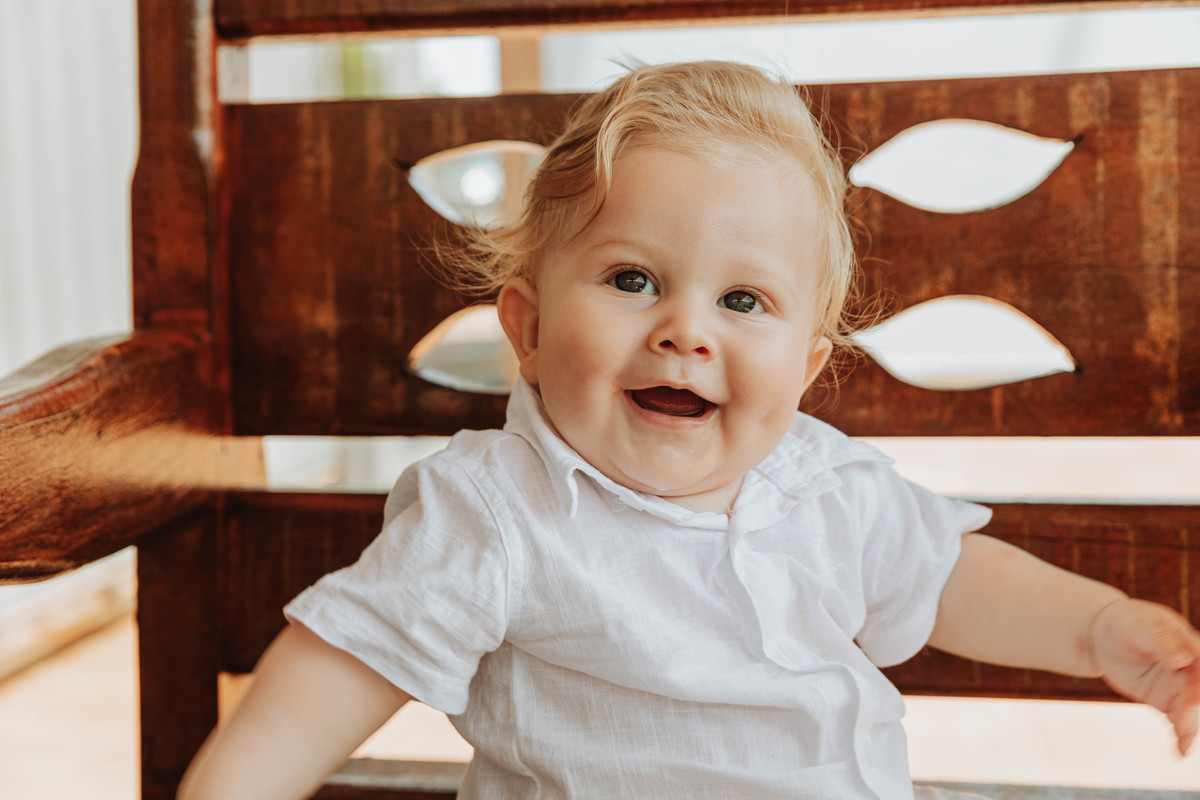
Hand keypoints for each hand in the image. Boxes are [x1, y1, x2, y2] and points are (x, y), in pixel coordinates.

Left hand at [1090, 598, 1199, 755]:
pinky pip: (1178, 721)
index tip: (1196, 694)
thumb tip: (1181, 658)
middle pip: (1199, 693)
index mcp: (1192, 646)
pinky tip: (1180, 750)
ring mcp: (1181, 688)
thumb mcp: (1140, 628)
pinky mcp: (1166, 702)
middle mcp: (1192, 670)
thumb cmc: (1126, 624)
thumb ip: (1162, 642)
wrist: (1104, 636)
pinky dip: (1181, 736)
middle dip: (1193, 708)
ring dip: (1190, 727)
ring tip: (1184, 742)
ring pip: (1192, 712)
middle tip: (1181, 720)